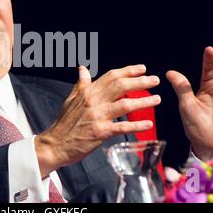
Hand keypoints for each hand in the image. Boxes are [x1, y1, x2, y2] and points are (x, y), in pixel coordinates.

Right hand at [35, 65, 160, 176]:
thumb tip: (82, 69)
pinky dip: (136, 126)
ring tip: (156, 99)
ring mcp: (97, 116)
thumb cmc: (64, 123)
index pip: (111, 76)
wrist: (55, 144)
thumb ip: (81, 84)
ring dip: (143, 101)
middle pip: (121, 86)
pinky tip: (148, 124)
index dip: (128, 71)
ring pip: (125, 104)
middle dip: (140, 81)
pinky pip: (122, 127)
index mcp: (88, 92)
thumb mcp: (71, 99)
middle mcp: (93, 101)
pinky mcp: (100, 132)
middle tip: (155, 80)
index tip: (142, 68)